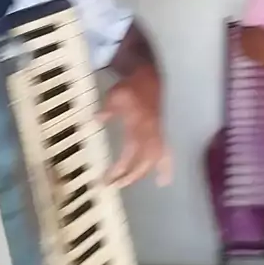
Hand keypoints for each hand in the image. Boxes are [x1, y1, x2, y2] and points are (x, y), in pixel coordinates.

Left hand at [100, 66, 171, 188]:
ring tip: (133, 189)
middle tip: (117, 185)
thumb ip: (107, 110)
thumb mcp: (116, 94)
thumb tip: (96, 120)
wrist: (152, 75)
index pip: (129, 154)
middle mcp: (150, 133)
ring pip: (156, 160)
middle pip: (144, 162)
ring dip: (147, 174)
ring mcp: (159, 133)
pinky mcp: (163, 131)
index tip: (108, 178)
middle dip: (131, 176)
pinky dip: (167, 167)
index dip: (120, 168)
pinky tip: (165, 180)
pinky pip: (168, 152)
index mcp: (138, 127)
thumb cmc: (133, 85)